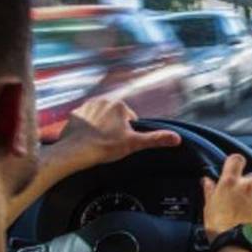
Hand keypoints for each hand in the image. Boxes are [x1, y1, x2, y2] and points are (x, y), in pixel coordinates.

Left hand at [51, 97, 181, 172]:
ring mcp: (86, 106)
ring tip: (98, 142)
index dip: (128, 133)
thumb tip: (177, 138)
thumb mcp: (134, 144)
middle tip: (110, 144)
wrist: (75, 151)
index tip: (121, 142)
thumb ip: (156, 139)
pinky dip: (86, 129)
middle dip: (114, 128)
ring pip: (100, 118)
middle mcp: (102, 100)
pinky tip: (86, 140)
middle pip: (115, 117)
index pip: (130, 119)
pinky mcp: (74, 114)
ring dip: (101, 128)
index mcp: (119, 105)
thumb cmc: (105, 147)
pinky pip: (85, 121)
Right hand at [202, 154, 251, 241]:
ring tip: (248, 214)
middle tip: (243, 197)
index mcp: (230, 182)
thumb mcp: (208, 207)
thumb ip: (210, 190)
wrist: (237, 246)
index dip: (237, 163)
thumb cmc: (220, 228)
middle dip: (250, 184)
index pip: (237, 159)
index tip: (235, 169)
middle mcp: (248, 186)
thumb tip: (207, 181)